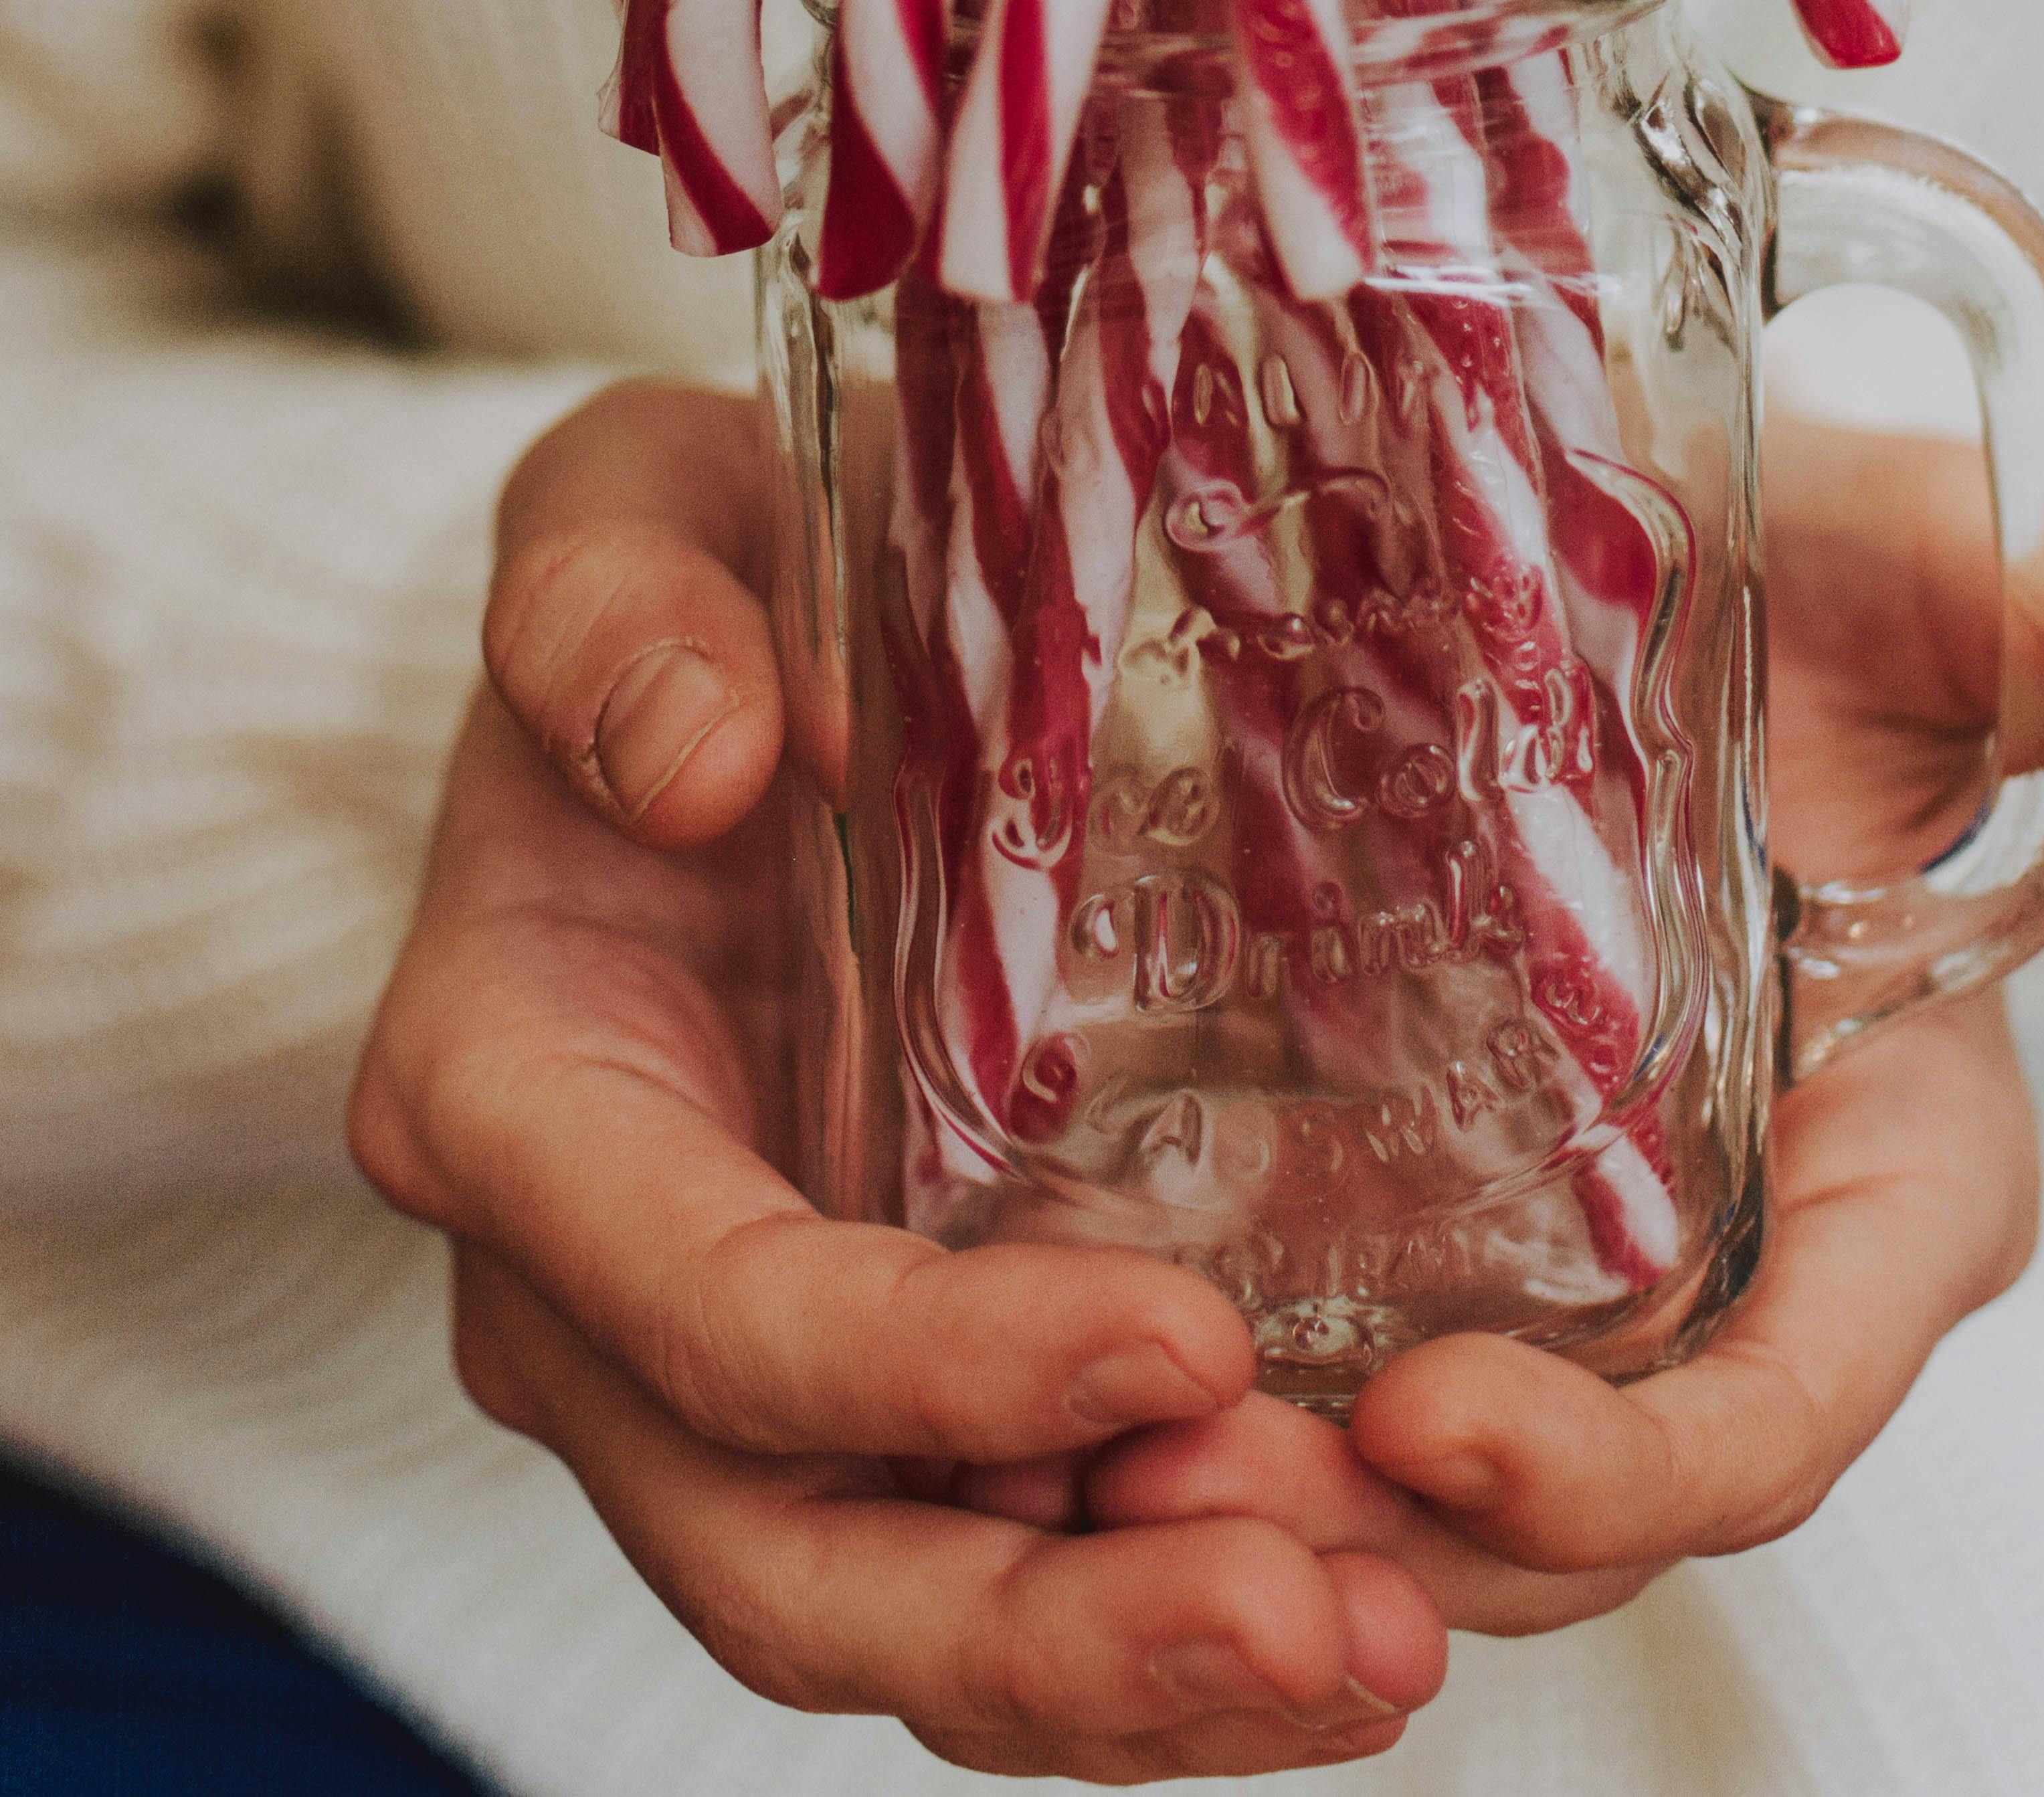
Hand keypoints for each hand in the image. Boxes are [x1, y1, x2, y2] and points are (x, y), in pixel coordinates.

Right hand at [348, 383, 1446, 1779]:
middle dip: (1060, 1635)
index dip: (930, 1370)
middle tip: (1325, 1628)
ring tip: (1384, 1650)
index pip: (711, 1311)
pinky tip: (1357, 1598)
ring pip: (909, 1612)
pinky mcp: (884, 1372)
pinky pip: (1002, 1545)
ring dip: (1143, 1674)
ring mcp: (741, 1362)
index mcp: (516, 1099)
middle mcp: (599, 1294)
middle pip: (795, 1563)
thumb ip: (610, 604)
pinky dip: (1166, 1595)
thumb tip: (701, 748)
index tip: (1181, 1338)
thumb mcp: (627, 511)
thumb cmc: (680, 578)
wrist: (722, 653)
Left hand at [1078, 416, 2043, 1629]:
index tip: (1435, 1423)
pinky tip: (1031, 1369)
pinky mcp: (1391, 1201)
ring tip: (1065, 1453)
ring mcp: (1546, 1259)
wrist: (1642, 517)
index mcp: (1890, 1190)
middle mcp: (1721, 1270)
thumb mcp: (1974, 577)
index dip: (1627, 1468)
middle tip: (1165, 1475)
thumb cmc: (1834, 570)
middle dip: (1380, 1542)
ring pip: (1402, 1486)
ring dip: (1244, 1511)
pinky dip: (1175, 1401)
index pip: (1783, 1414)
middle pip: (1565, 1505)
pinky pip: (1293, 1366)